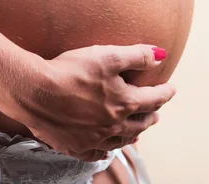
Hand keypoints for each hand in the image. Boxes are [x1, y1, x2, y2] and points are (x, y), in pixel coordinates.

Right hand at [0, 44, 174, 161]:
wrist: (35, 91)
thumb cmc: (72, 70)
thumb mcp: (108, 55)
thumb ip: (137, 56)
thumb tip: (160, 56)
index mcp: (125, 103)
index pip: (154, 99)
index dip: (165, 92)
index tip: (172, 88)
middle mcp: (114, 125)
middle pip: (141, 122)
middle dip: (152, 114)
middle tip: (157, 109)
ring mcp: (95, 138)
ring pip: (123, 139)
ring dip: (135, 132)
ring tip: (139, 129)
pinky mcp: (75, 146)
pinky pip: (98, 152)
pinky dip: (108, 149)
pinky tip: (108, 147)